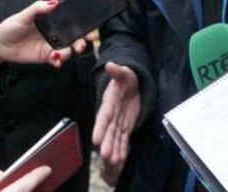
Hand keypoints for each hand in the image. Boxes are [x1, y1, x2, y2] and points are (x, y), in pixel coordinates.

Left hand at [0, 0, 96, 67]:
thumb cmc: (11, 26)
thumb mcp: (24, 14)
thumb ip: (39, 8)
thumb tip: (54, 2)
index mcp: (52, 20)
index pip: (71, 21)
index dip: (83, 25)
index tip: (91, 30)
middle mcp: (55, 32)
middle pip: (74, 37)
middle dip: (81, 42)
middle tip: (81, 45)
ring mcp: (51, 45)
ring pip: (68, 49)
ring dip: (70, 52)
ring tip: (61, 53)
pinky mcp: (45, 56)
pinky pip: (57, 59)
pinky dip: (59, 61)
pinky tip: (55, 60)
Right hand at [92, 62, 140, 186]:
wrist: (131, 86)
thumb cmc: (126, 80)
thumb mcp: (124, 74)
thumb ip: (117, 72)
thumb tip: (110, 65)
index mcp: (109, 103)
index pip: (104, 117)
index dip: (100, 128)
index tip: (95, 139)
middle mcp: (111, 116)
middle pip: (108, 131)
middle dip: (107, 143)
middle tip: (105, 156)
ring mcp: (118, 123)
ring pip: (115, 138)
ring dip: (114, 150)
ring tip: (113, 163)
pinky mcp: (126, 128)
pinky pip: (124, 140)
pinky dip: (122, 149)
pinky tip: (121, 160)